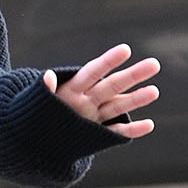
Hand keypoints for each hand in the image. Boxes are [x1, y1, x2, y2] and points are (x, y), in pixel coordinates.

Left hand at [44, 43, 158, 136]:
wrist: (33, 138)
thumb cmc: (34, 113)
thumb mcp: (36, 101)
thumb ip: (44, 90)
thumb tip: (46, 76)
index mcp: (73, 88)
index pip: (93, 72)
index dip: (108, 61)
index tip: (125, 50)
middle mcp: (88, 100)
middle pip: (113, 85)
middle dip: (133, 75)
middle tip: (154, 64)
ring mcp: (94, 116)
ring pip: (118, 106)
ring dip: (137, 100)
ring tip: (154, 91)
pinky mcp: (97, 134)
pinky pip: (116, 132)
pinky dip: (132, 130)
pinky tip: (149, 125)